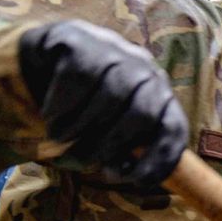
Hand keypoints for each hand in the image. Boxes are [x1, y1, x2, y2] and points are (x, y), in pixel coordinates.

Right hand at [18, 19, 188, 187]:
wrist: (49, 57)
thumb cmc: (85, 104)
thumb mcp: (107, 128)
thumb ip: (120, 151)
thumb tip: (123, 172)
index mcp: (158, 95)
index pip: (172, 128)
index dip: (160, 158)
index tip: (136, 181)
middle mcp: (144, 69)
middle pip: (142, 114)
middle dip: (109, 146)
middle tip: (83, 161)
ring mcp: (116, 51)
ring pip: (108, 98)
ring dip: (78, 128)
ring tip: (59, 138)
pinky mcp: (82, 39)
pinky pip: (77, 81)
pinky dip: (61, 107)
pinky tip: (51, 115)